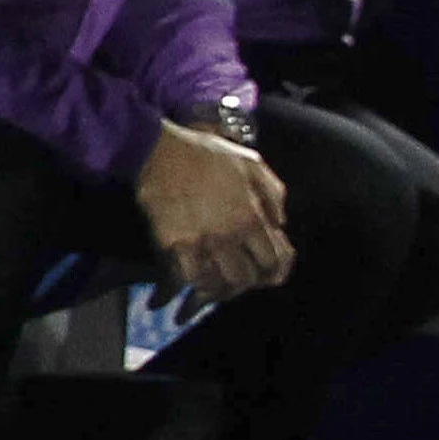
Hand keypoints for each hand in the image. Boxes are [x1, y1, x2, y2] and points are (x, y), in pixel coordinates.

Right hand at [135, 121, 292, 300]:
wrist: (158, 148)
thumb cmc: (206, 153)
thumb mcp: (253, 164)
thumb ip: (274, 195)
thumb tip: (280, 224)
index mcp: (253, 216)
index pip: (274, 262)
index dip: (271, 274)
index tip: (262, 275)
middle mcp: (230, 234)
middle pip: (245, 279)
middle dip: (241, 285)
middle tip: (232, 281)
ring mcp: (201, 241)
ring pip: (216, 284)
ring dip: (212, 290)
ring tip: (206, 289)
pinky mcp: (173, 243)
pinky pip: (184, 278)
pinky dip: (182, 288)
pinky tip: (175, 289)